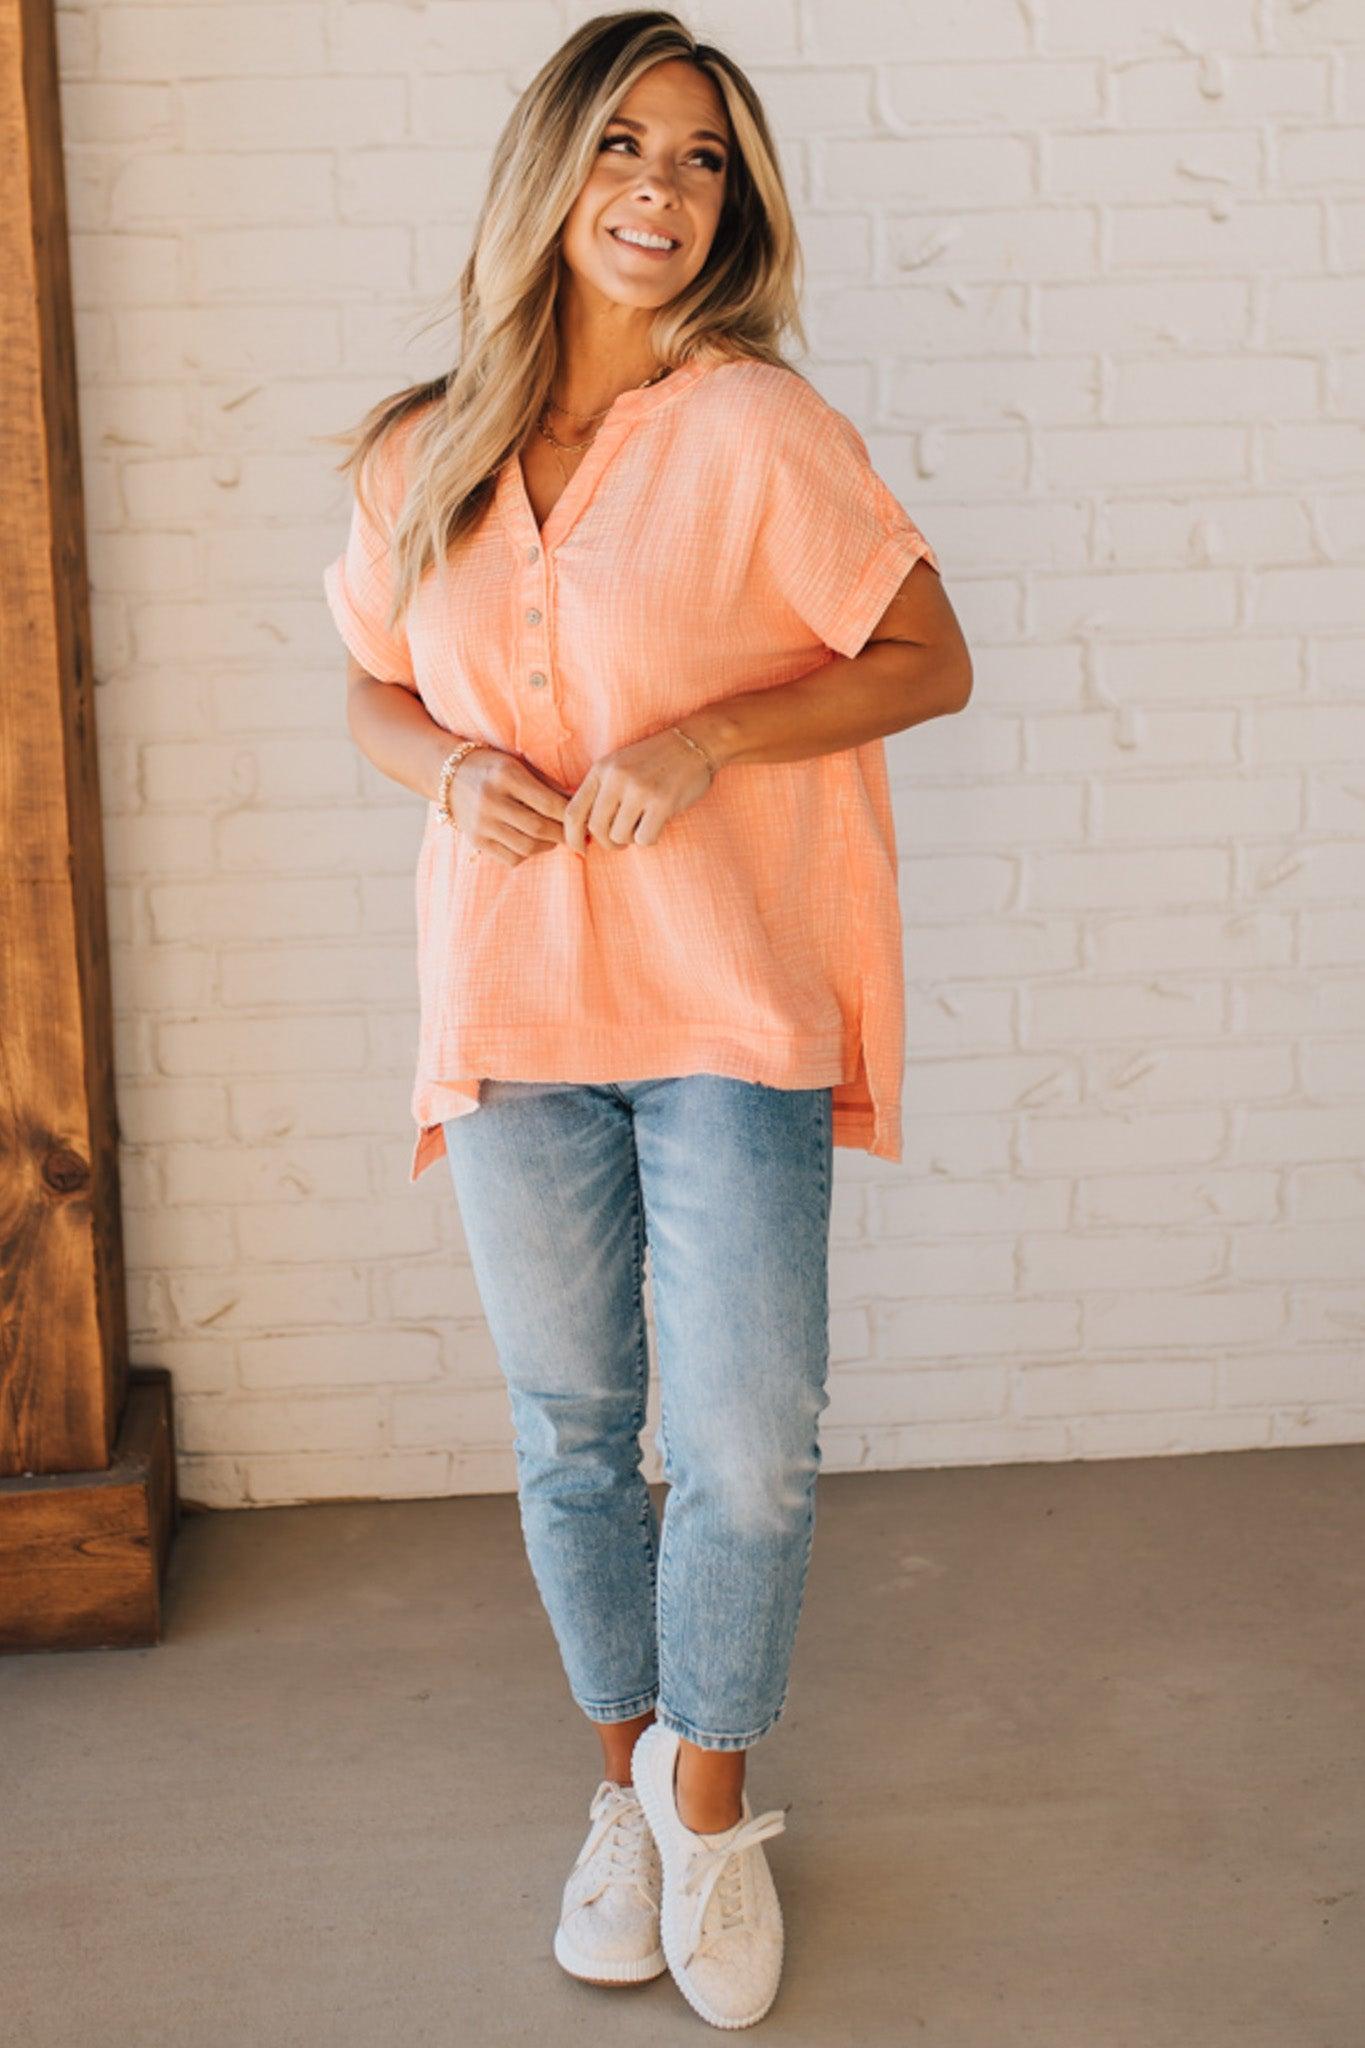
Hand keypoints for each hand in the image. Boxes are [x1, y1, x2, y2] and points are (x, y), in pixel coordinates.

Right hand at [447, 747, 569, 867]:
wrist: (451, 776)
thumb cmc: (495, 768)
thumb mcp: (521, 765)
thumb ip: (549, 785)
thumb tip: (581, 804)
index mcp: (505, 776)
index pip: (548, 804)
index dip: (571, 816)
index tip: (582, 819)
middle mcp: (490, 800)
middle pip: (538, 829)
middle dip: (562, 834)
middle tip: (574, 834)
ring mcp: (481, 823)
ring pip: (526, 847)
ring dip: (547, 846)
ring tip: (554, 837)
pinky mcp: (476, 841)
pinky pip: (511, 858)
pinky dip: (528, 854)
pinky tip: (532, 842)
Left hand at [561, 725, 716, 856]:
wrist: (694, 743)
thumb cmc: (655, 761)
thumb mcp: (620, 766)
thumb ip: (601, 792)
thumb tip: (584, 833)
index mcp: (601, 769)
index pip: (573, 811)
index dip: (571, 837)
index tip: (579, 849)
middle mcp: (616, 778)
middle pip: (596, 829)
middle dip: (607, 843)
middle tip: (620, 841)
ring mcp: (639, 790)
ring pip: (619, 836)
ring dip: (630, 839)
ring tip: (642, 825)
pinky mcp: (662, 802)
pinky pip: (644, 839)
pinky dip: (650, 838)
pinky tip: (657, 823)